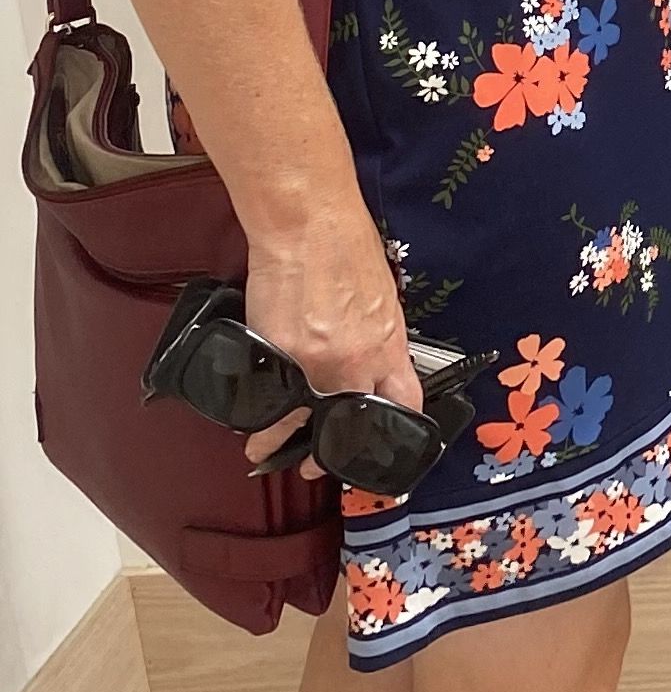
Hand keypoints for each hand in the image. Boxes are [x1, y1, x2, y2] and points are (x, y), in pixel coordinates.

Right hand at [244, 204, 419, 475]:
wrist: (309, 226)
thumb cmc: (347, 248)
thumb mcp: (383, 299)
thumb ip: (379, 338)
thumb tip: (372, 363)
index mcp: (388, 347)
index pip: (403, 405)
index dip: (393, 430)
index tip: (381, 444)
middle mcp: (354, 363)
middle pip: (346, 425)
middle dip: (329, 453)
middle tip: (314, 465)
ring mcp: (313, 363)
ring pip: (299, 420)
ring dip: (281, 441)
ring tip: (267, 451)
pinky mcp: (276, 353)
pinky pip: (266, 396)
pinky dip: (256, 413)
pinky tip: (247, 422)